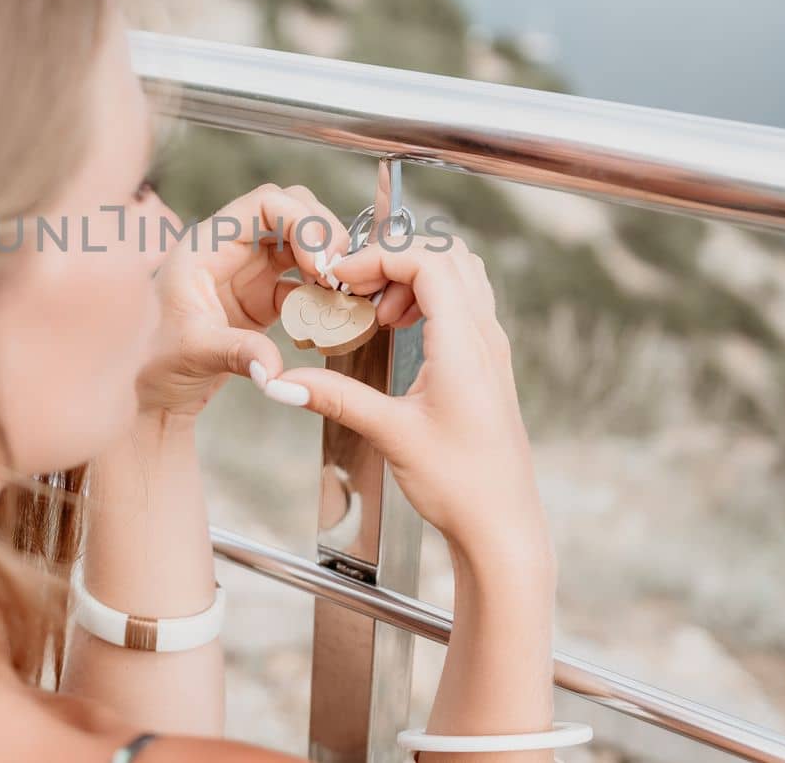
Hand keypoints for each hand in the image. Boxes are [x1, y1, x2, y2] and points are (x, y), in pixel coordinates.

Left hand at [135, 184, 351, 421]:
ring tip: (341, 296)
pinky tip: (327, 319)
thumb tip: (273, 369)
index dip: (303, 223)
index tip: (321, 263)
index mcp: (208, 244)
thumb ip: (236, 352)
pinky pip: (306, 283)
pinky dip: (323, 295)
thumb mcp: (192, 351)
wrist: (152, 392)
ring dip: (329, 264)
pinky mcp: (265, 298)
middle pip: (293, 211)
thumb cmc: (154, 361)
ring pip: (304, 243)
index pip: (266, 203)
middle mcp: (231, 248)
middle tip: (339, 277)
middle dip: (324, 237)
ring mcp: (250, 271)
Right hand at [265, 233, 553, 572]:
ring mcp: (492, 349)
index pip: (427, 262)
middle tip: (355, 288)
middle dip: (394, 260)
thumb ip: (335, 398)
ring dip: (413, 278)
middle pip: (447, 256)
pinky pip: (463, 305)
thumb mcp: (391, 435)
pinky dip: (428, 300)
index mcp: (467, 344)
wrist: (502, 528)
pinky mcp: (487, 365)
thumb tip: (282, 380)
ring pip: (460, 277)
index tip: (340, 278)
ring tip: (376, 311)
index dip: (379, 257)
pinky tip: (399, 331)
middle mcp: (486, 337)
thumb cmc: (462, 486)